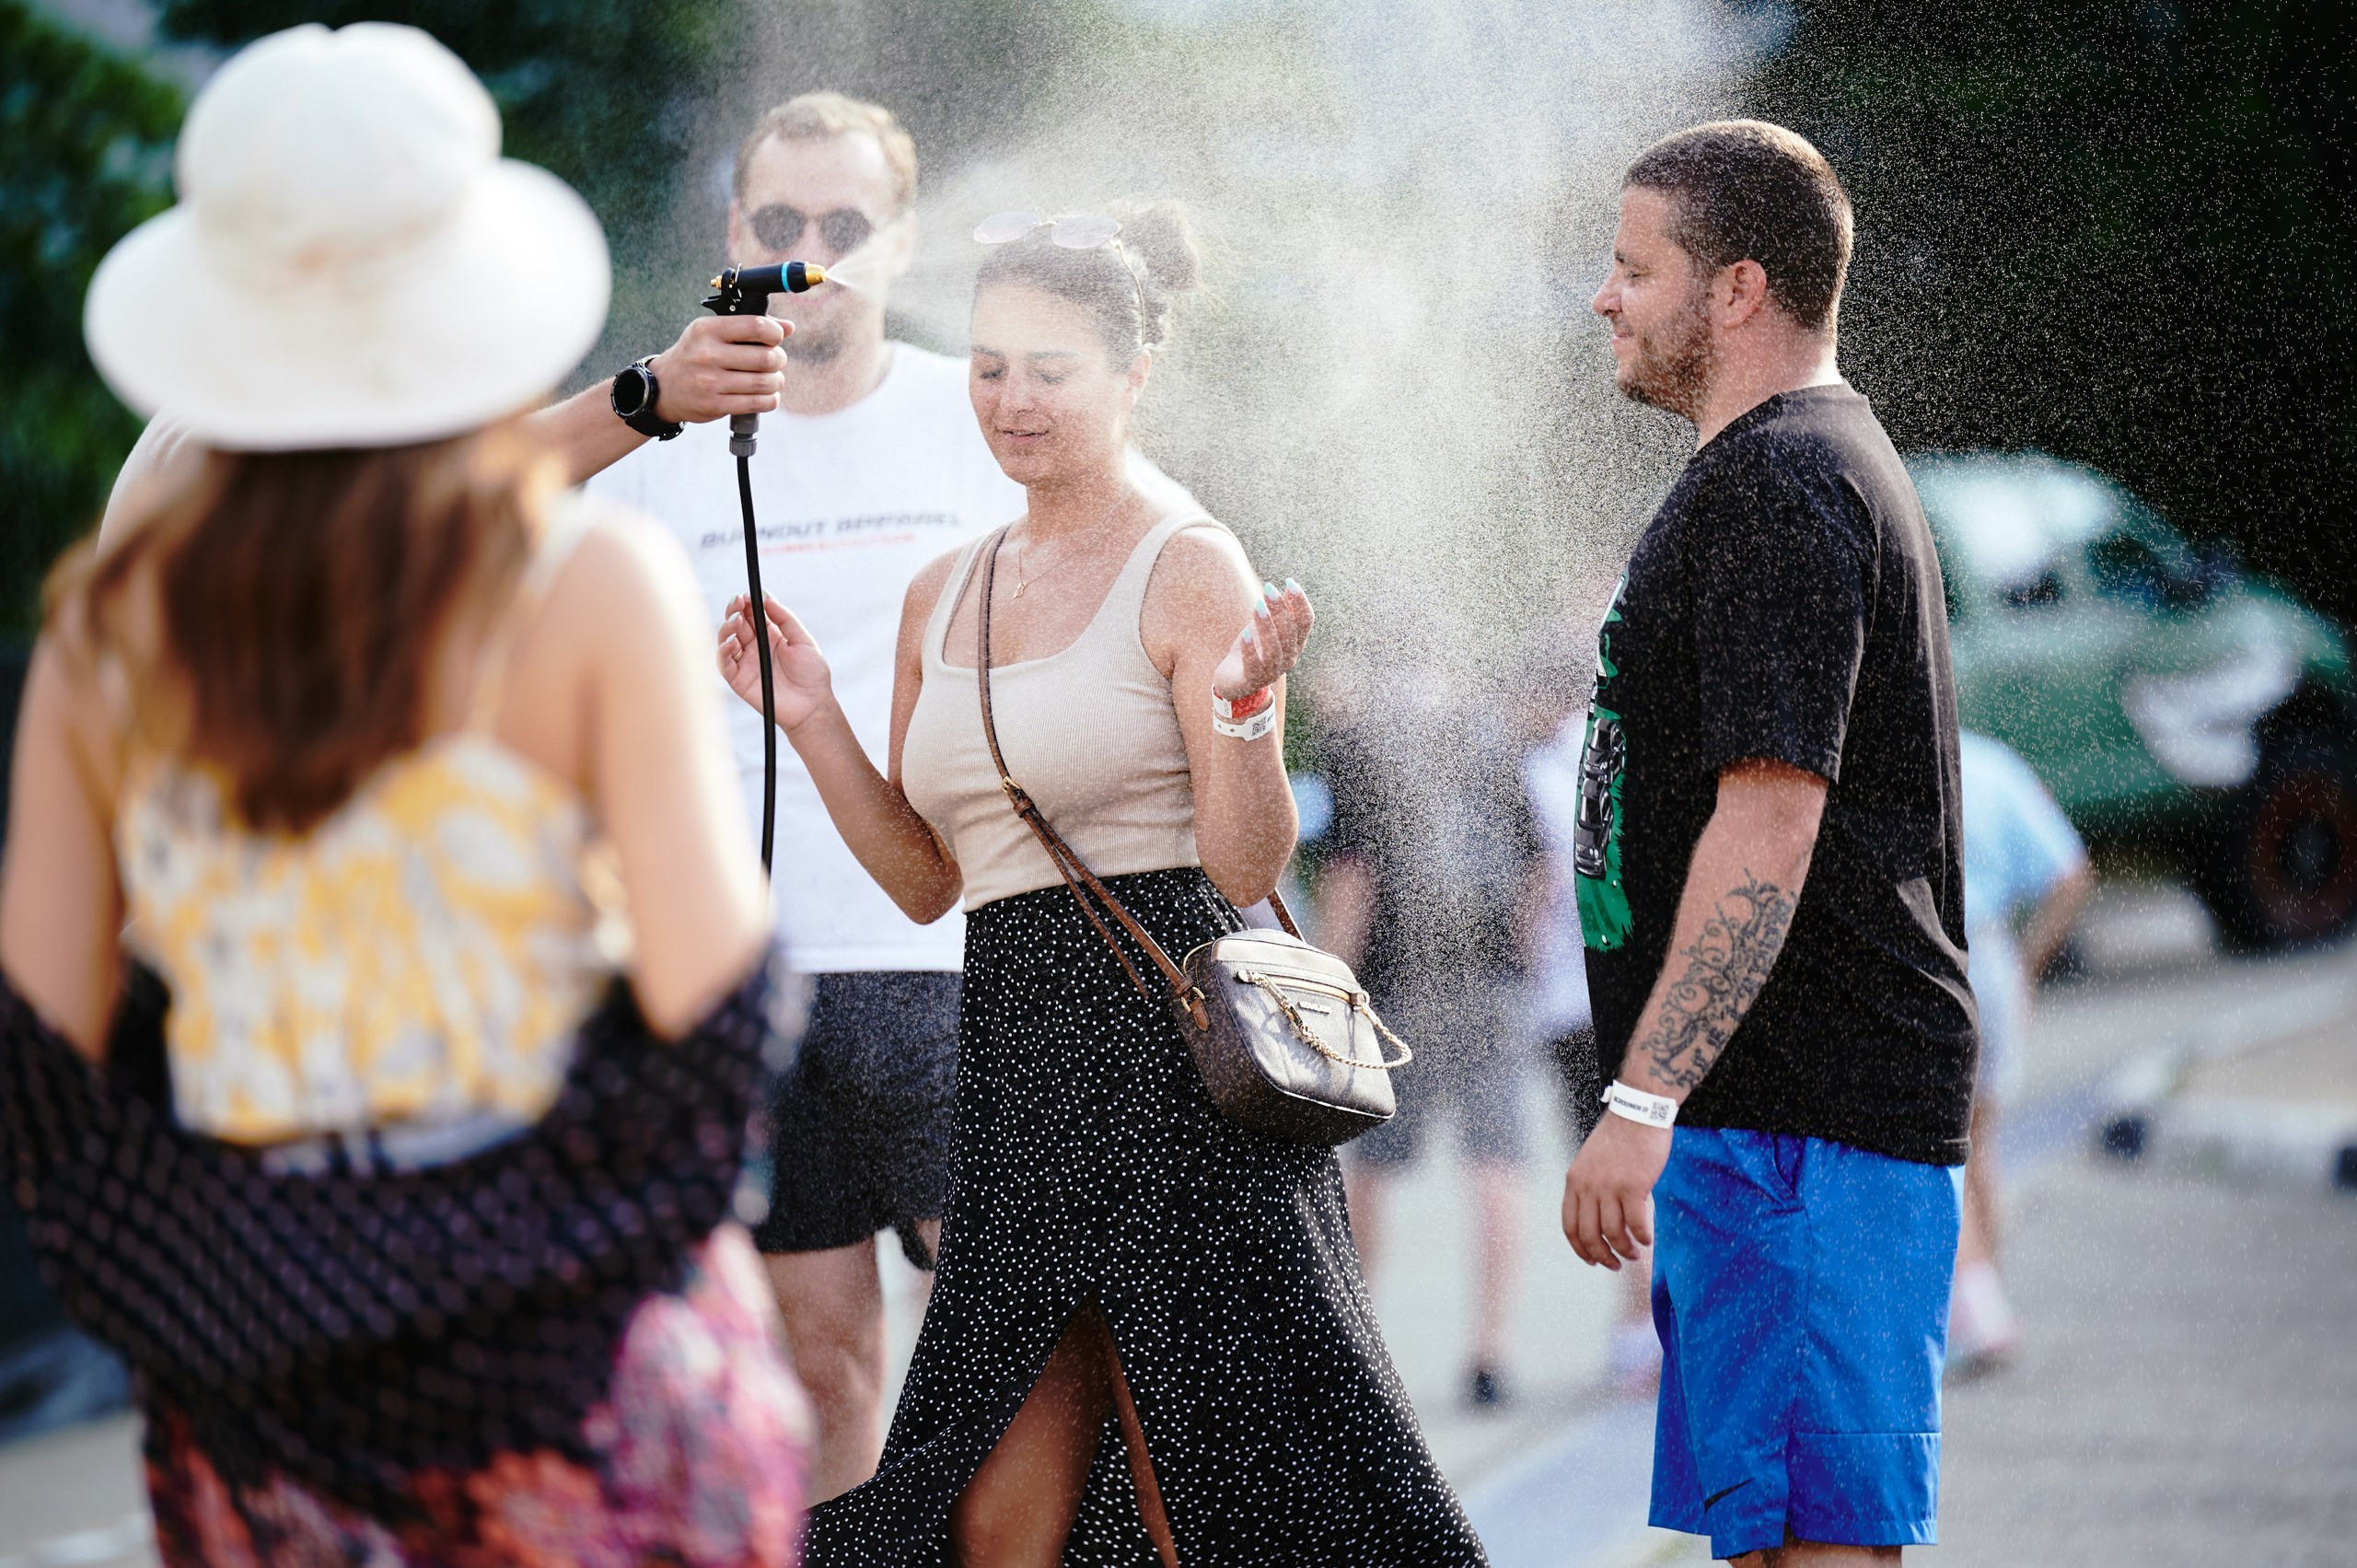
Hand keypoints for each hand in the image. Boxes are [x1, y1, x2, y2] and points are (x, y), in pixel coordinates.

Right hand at [650, 315, 791, 423]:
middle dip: (779, 360)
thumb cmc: (695, 355)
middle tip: (775, 362)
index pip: (756, 326)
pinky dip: (770, 399)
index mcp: (708, 330)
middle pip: (766, 357)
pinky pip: (758, 403)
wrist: (663, 387)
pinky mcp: (714, 405)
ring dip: (776, 381)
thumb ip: (749, 327)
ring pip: (765, 382)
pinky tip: (766, 394)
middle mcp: (707, 354)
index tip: (776, 338)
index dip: (775, 333)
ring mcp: (710, 381)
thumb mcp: (712, 333)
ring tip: (771, 379)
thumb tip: (789, 327)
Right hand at [718, 593, 835, 732]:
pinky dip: (723, 652)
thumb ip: (785, 619)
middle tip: (737, 604)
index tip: (746, 595)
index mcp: (770, 635)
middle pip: (736, 624)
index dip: (746, 603)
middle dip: (734, 611)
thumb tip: (766, 597)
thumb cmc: (812, 674)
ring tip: (736, 621)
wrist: (812, 706)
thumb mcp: (803, 640)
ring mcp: (745, 663)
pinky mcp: (739, 680)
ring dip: (727, 628)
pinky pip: (724, 664)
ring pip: (726, 641)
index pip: (751, 614)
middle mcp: (754, 647)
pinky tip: (732, 643)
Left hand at [1212, 578, 1313, 700]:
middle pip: (1290, 632)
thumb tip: (1290, 586)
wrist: (1234, 680)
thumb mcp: (1268, 626)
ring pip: (1274, 649)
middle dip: (1280, 608)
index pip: (1306, 621)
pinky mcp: (1253, 680)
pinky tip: (1245, 634)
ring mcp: (1272, 671)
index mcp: (1296, 643)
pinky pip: (1254, 666)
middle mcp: (1289, 657)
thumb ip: (1281, 610)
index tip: (1289, 581)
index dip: (1300, 601)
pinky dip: (1250, 650)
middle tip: (1268, 588)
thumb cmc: (1255, 648)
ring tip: (1257, 606)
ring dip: (1267, 626)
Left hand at [1561, 1111, 1670, 1268]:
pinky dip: (1642, 1237)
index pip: (1569, 1226)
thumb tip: (1600, 1219)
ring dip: (1625, 1250)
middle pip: (1589, 1236)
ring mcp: (1609, 1188)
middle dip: (1602, 1256)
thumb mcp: (1591, 1161)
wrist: (1638, 1114)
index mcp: (1574, 1181)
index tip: (1592, 1261)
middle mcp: (1588, 1187)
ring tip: (1634, 1254)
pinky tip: (1647, 1240)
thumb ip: (1590, 1187)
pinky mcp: (1633, 1187)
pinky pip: (1636, 1224)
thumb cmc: (1619, 1137)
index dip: (1580, 1249)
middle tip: (1615, 1265)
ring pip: (1613, 1233)